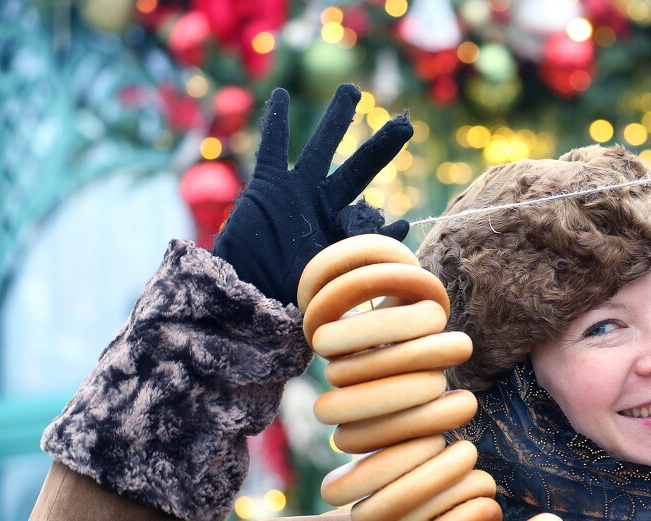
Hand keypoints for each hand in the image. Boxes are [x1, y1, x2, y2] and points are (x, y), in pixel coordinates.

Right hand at [212, 84, 411, 304]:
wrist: (244, 296)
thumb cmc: (285, 299)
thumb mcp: (331, 281)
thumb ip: (363, 260)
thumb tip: (401, 238)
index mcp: (340, 234)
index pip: (371, 223)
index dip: (389, 228)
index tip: (404, 226)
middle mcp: (323, 207)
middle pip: (358, 170)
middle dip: (382, 147)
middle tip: (406, 124)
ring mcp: (296, 192)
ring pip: (321, 147)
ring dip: (337, 119)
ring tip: (353, 92)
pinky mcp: (267, 185)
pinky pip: (271, 148)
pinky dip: (275, 122)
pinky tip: (280, 95)